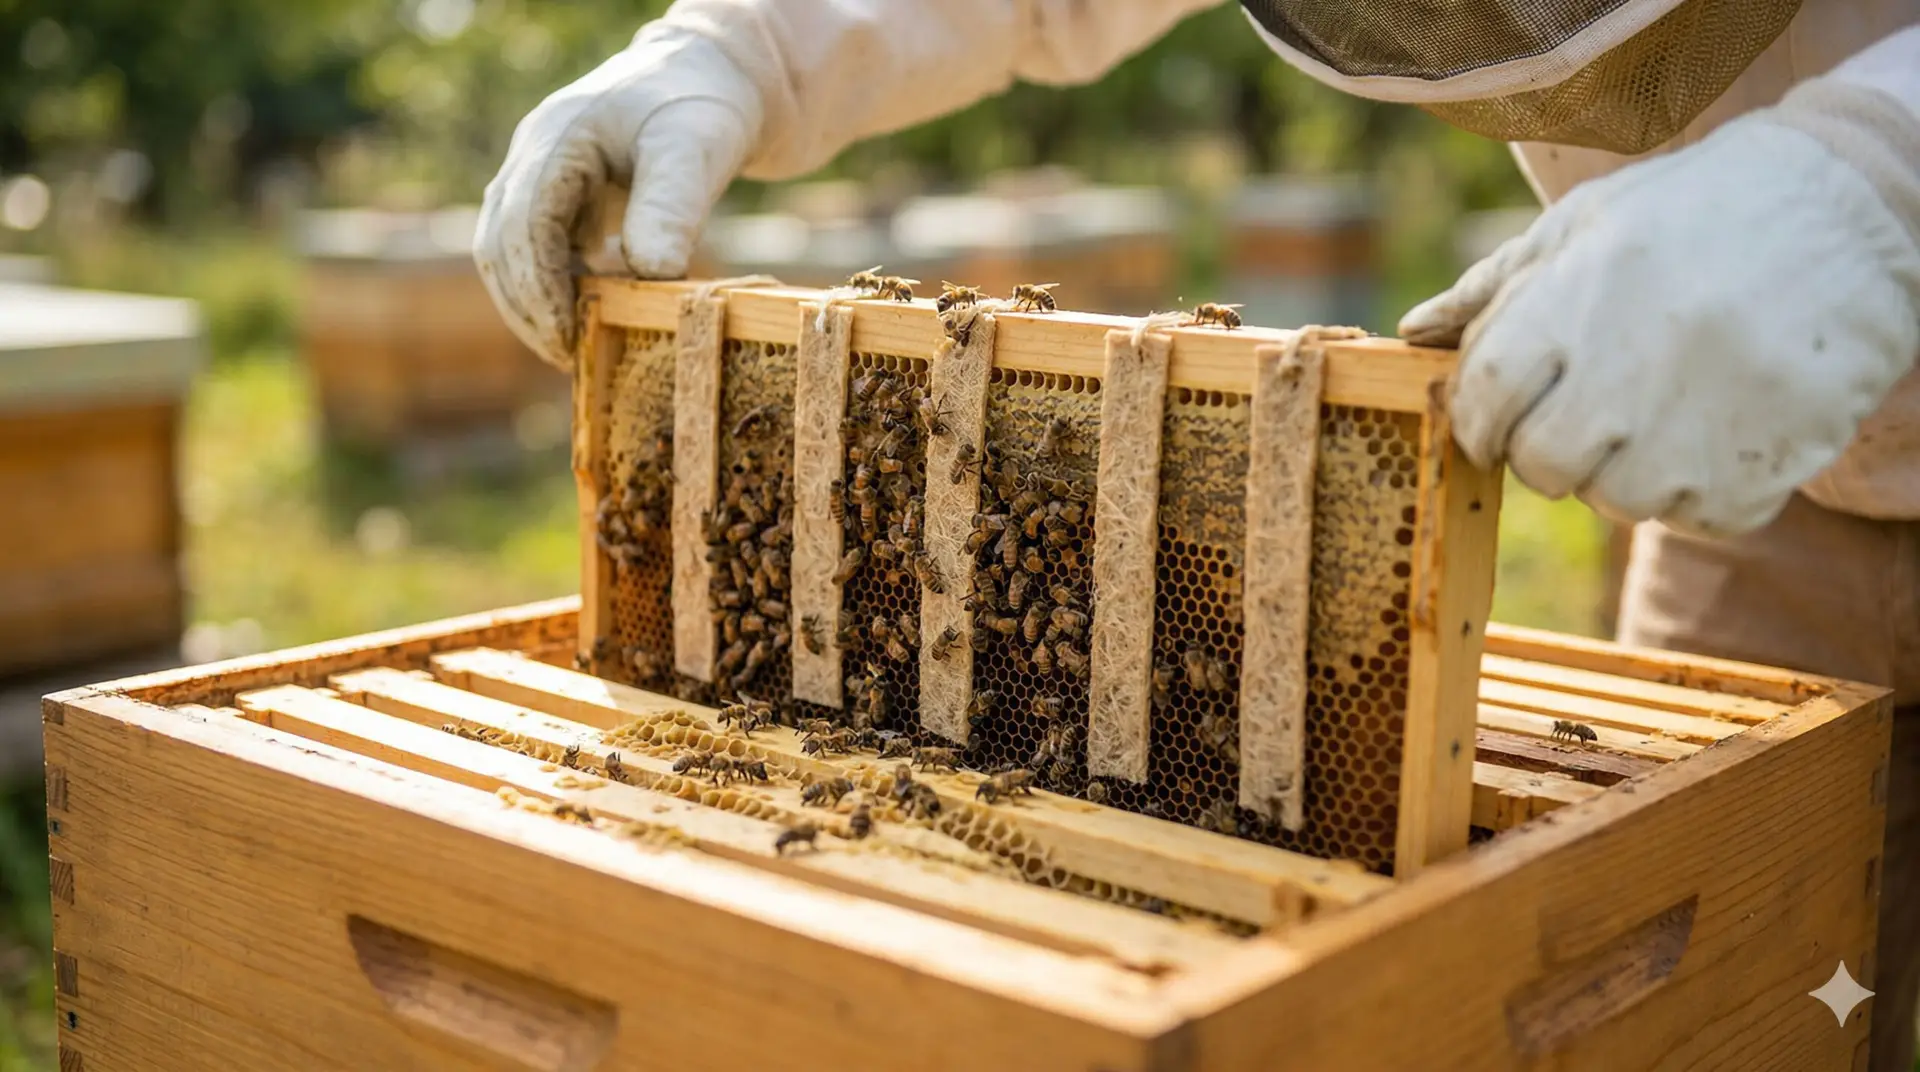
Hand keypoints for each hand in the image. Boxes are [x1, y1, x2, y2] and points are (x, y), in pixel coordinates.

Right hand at [473, 22, 761, 369]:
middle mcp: (533, 154)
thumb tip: (652, 275)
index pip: (524, 223)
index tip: (567, 337)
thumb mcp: (696, 151)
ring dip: (534, 302)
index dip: (539, 287)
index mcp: (558, 137)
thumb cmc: (702, 107)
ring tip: (574, 348)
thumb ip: (671, 208)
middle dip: (529, 306)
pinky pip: (536, 249)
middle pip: (500, 243)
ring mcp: (538, 173)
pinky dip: (554, 286)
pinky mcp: (556, 194)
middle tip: (568, 358)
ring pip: (508, 250)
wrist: (708, 78)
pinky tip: (591, 312)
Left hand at [1400, 116, 1919, 536]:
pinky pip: (1696, 519)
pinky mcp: (1763, 472)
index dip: (1477, 419)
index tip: (1495, 419)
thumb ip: (1493, 288)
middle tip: (1589, 410)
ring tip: (1667, 405)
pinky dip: (1699, 489)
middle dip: (1549, 449)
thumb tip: (1412, 335)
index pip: (1483, 398)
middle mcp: (1631, 371)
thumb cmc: (1699, 213)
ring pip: (1617, 501)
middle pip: (1541, 466)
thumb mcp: (1587, 223)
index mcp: (1576, 302)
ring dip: (1626, 470)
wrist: (1857, 207)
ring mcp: (1701, 428)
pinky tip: (1721, 424)